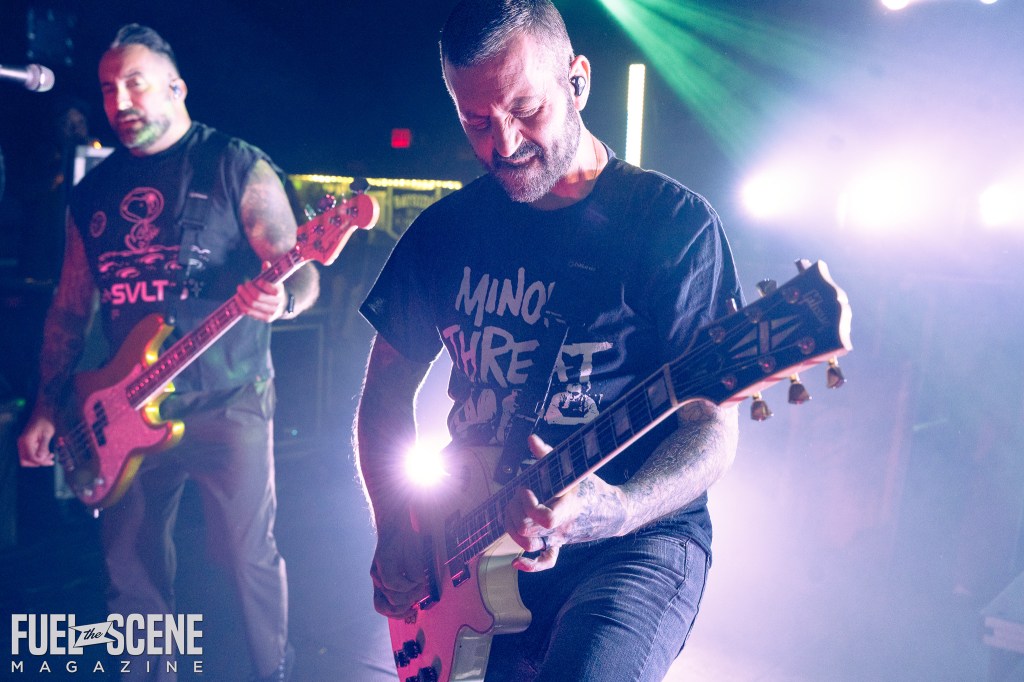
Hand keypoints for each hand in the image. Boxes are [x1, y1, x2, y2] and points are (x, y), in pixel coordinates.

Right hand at [18, 413, 55, 466]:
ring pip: (28, 458)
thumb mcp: (47, 434)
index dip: (40, 461)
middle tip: (50, 460)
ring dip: (39, 460)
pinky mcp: (28, 444)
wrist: (44, 412)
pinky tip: (49, 453)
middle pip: (25, 461)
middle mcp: (22, 443)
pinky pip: (31, 454)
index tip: (51, 461)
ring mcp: (24, 444)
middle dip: (38, 462)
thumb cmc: (46, 421)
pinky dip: (39, 455)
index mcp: (26, 441)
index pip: (30, 457)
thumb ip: (43, 446)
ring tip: (51, 456)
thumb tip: (40, 458)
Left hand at [236, 262, 287, 322]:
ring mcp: (272, 312)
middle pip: (258, 296)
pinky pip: (250, 312)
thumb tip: (266, 263)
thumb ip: (269, 272)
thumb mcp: (273, 280)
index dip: (261, 284)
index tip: (256, 281)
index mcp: (280, 291)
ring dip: (242, 297)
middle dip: (247, 290)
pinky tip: (238, 299)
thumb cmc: (273, 289)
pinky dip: (242, 305)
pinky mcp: (267, 318)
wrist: (283, 305)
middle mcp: (277, 303)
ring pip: (252, 305)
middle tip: (241, 285)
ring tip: (238, 292)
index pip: (270, 288)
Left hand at [369, 511, 430, 618]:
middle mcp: (377, 578)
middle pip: (384, 607)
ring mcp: (378, 570)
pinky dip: (408, 584)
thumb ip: (413, 580)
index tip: (413, 611)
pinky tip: (418, 577)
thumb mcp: (412, 566)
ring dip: (411, 594)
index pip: (382, 607)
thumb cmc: (408, 542)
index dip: (398, 614)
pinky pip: (394, 583)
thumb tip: (420, 596)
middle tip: (417, 597)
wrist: (400, 521)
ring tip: (420, 584)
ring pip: (393, 598)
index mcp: (382, 582)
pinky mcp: (383, 560)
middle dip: (404, 607)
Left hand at [507, 435, 625, 572]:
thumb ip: (549, 455)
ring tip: (511, 512)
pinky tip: (516, 563)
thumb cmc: (593, 488)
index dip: (528, 506)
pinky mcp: (559, 544)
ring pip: (530, 545)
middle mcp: (561, 528)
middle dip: (515, 512)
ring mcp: (559, 538)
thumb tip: (531, 440)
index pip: (543, 518)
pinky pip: (545, 562)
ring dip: (513, 530)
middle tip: (517, 496)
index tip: (526, 489)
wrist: (614, 511)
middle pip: (528, 531)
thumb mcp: (574, 468)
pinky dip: (529, 565)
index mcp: (567, 508)